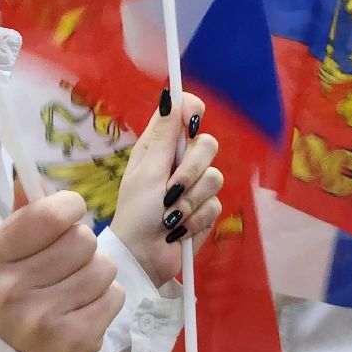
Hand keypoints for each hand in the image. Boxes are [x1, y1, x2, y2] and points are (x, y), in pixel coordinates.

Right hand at [0, 190, 124, 351]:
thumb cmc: (19, 293)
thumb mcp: (10, 253)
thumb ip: (24, 212)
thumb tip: (27, 174)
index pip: (50, 213)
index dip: (70, 208)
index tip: (67, 218)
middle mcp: (10, 288)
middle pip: (83, 239)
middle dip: (85, 247)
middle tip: (68, 265)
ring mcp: (42, 319)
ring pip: (103, 266)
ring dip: (99, 273)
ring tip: (77, 289)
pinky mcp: (74, 341)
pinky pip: (115, 295)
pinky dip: (108, 299)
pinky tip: (85, 310)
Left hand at [111, 91, 222, 287]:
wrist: (143, 256)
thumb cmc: (136, 211)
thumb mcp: (147, 170)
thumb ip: (164, 135)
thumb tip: (172, 95)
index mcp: (162, 145)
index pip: (185, 112)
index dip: (192, 110)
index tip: (192, 121)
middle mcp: (181, 160)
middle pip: (208, 144)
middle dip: (190, 170)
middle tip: (170, 188)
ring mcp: (196, 185)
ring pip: (215, 177)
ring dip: (189, 200)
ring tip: (170, 215)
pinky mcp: (207, 209)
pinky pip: (216, 204)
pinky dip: (195, 218)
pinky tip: (179, 228)